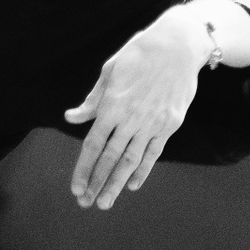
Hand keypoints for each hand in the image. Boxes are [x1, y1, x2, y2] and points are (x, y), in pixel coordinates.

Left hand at [64, 8, 207, 210]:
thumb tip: (71, 118)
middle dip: (97, 183)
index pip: (92, 145)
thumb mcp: (110, 71)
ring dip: (116, 183)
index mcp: (112, 105)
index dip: (83, 169)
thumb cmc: (139, 54)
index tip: (76, 188)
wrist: (178, 45)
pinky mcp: (170, 124)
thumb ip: (92, 101)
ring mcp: (152, 123)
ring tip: (105, 202)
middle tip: (86, 203)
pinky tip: (132, 185)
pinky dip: (143, 170)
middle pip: (109, 158)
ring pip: (131, 161)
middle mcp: (131, 118)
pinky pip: (153, 152)